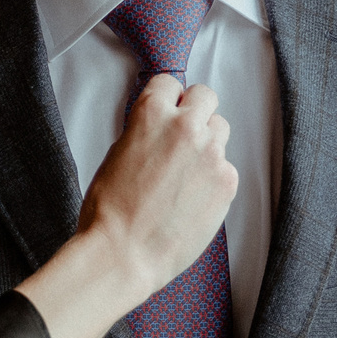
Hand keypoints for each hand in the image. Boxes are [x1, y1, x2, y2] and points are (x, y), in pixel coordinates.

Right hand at [79, 77, 239, 299]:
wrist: (123, 253)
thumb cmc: (109, 211)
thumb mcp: (118, 153)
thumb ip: (146, 132)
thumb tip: (161, 129)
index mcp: (151, 114)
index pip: (171, 83)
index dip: (168, 100)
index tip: (168, 111)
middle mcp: (185, 126)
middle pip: (205, 97)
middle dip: (195, 112)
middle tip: (183, 136)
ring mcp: (211, 153)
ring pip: (220, 130)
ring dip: (207, 143)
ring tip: (186, 173)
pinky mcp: (227, 181)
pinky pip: (226, 167)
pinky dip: (213, 179)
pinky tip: (192, 198)